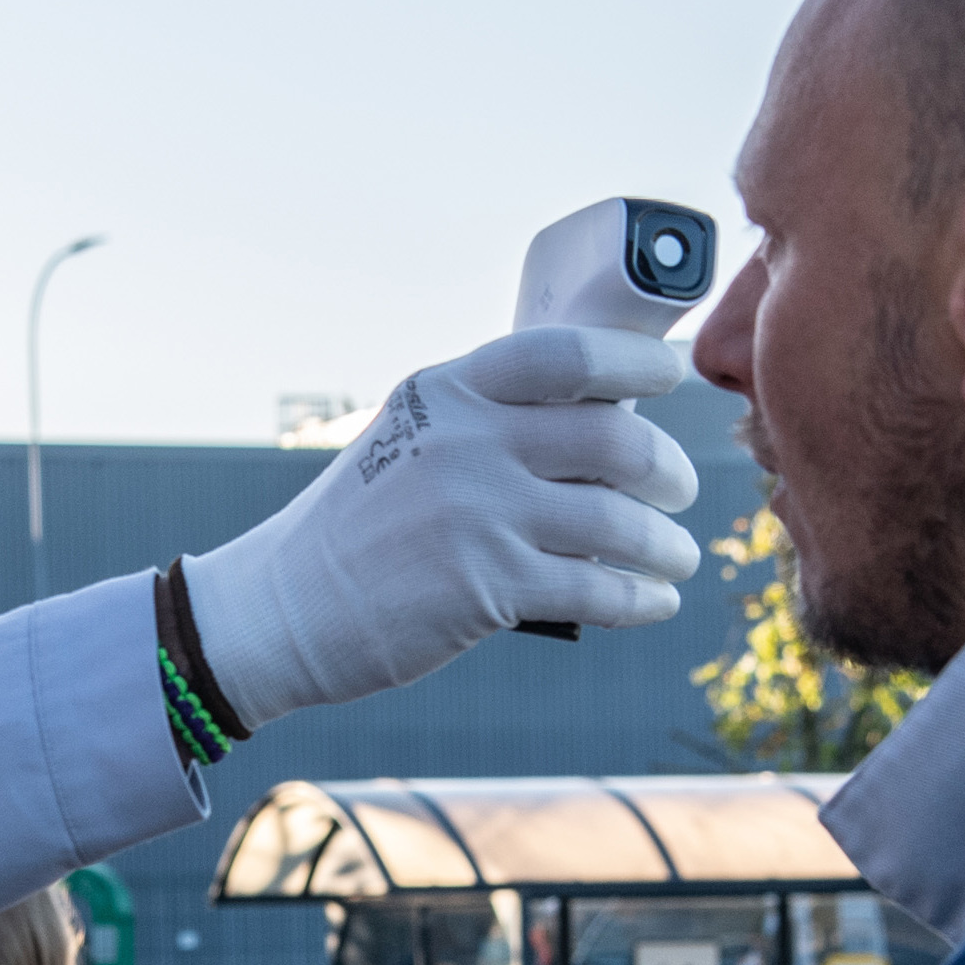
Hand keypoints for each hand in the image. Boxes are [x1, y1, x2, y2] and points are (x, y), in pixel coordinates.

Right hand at [181, 326, 701, 729]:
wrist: (283, 609)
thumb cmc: (359, 530)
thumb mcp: (409, 442)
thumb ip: (485, 423)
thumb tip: (600, 425)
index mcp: (447, 391)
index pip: (565, 354)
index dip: (635, 361)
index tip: (670, 375)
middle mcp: (466, 441)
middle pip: (612, 438)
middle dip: (667, 467)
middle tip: (681, 487)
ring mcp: (477, 513)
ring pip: (617, 520)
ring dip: (665, 543)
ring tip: (678, 556)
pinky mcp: (485, 587)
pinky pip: (598, 588)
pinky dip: (641, 599)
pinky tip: (655, 603)